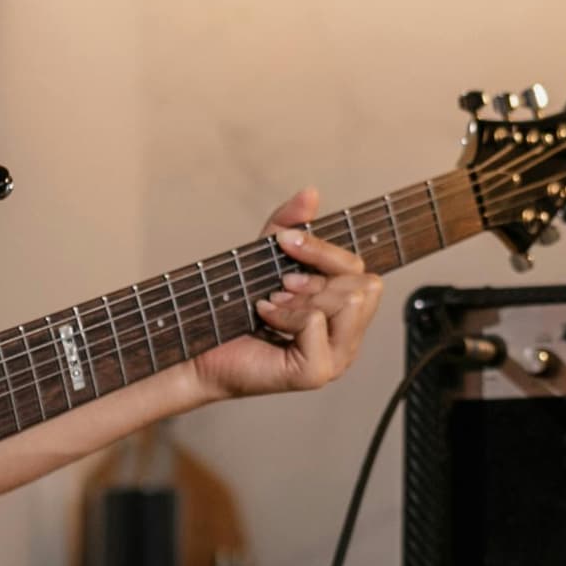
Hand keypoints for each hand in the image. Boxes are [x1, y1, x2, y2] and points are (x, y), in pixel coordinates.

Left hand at [191, 189, 382, 401]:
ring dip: (302, 298)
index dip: (325, 250)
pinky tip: (267, 320)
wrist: (200, 350)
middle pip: (364, 286)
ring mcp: (336, 360)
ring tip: (274, 305)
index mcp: (344, 315)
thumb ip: (290, 225)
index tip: (286, 243)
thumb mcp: (265, 258)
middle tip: (282, 288)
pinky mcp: (315, 373)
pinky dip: (286, 316)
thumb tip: (310, 193)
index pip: (362, 271)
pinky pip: (316, 323)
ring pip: (348, 303)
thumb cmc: (235, 313)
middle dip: (317, 278)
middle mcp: (348, 339)